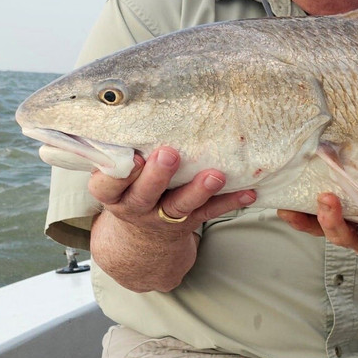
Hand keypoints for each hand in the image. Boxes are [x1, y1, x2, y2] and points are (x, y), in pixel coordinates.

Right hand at [88, 146, 255, 291]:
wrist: (141, 243)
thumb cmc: (131, 192)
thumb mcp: (116, 181)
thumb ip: (121, 157)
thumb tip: (130, 114)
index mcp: (115, 194)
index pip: (108, 185)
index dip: (118, 174)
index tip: (134, 158)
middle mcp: (137, 207)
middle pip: (145, 195)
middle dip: (158, 175)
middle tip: (170, 154)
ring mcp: (164, 217)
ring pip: (181, 205)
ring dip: (199, 190)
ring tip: (215, 176)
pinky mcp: (190, 221)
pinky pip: (211, 212)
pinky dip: (230, 202)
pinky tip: (249, 193)